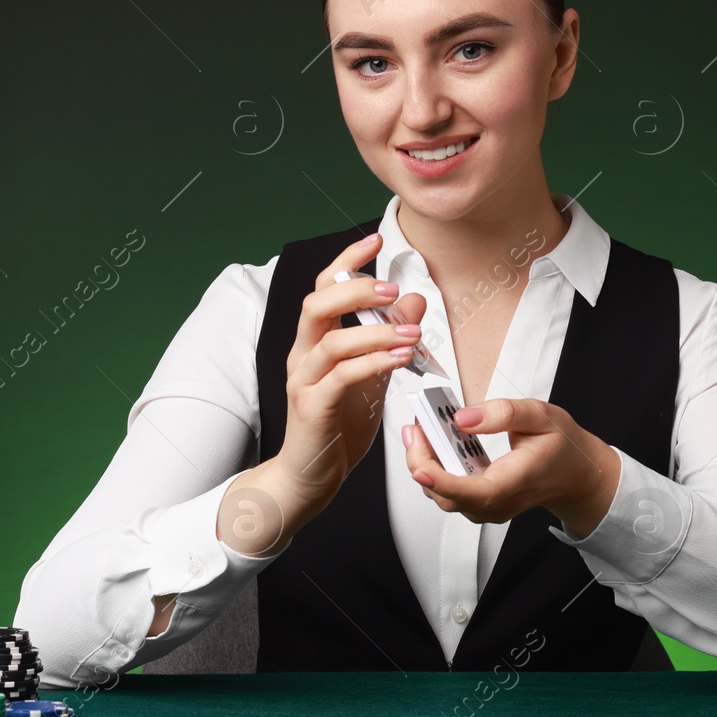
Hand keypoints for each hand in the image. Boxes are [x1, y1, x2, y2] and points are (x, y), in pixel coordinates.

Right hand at [271, 231, 426, 516]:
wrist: (311, 475)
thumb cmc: (338, 425)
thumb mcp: (372, 375)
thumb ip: (389, 339)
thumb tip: (414, 300)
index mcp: (313, 341)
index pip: (324, 289)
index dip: (347, 262)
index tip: (376, 240)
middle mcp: (302, 355)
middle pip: (316, 305)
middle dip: (356, 290)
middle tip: (394, 289)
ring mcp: (303, 382)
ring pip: (331, 342)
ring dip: (375, 333)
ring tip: (411, 333)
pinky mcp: (312, 409)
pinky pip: (340, 379)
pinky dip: (372, 364)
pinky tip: (399, 360)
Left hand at [401, 397, 620, 535]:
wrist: (576, 475)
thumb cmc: (562, 446)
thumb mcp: (541, 416)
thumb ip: (503, 413)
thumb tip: (463, 419)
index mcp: (516, 482)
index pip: (476, 493)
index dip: (444, 483)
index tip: (420, 468)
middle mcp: (499, 503)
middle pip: (448, 497)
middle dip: (422, 462)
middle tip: (415, 427)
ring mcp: (488, 508)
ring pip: (443, 497)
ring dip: (425, 465)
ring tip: (421, 430)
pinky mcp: (480, 505)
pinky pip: (448, 493)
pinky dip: (433, 470)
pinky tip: (433, 444)